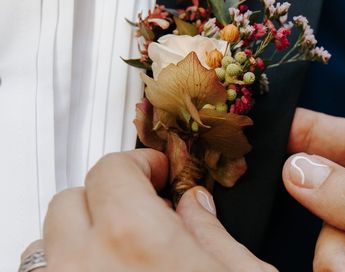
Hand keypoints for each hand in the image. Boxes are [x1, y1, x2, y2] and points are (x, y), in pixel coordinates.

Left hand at [27, 149, 274, 270]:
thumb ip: (213, 232)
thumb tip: (195, 206)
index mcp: (136, 240)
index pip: (110, 169)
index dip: (139, 164)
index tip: (160, 174)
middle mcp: (84, 267)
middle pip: (70, 200)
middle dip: (106, 195)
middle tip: (142, 209)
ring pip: (49, 245)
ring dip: (83, 235)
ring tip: (122, 250)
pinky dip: (73, 267)